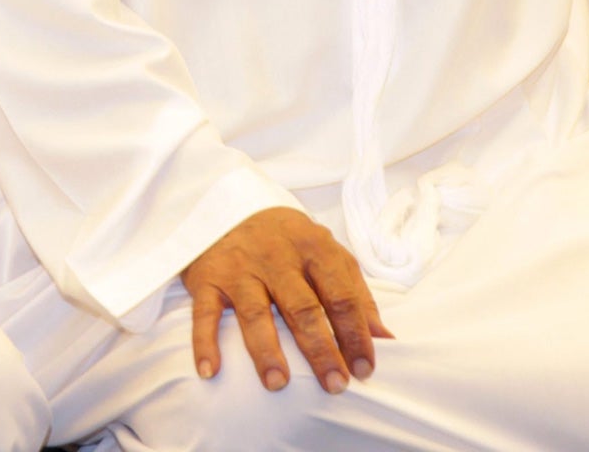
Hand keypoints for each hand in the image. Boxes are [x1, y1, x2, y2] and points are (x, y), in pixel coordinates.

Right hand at [183, 207, 389, 394]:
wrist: (226, 203)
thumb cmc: (285, 238)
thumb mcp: (326, 251)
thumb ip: (355, 292)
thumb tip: (383, 337)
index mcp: (313, 248)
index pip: (340, 295)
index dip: (355, 334)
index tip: (364, 369)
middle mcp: (276, 257)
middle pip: (302, 307)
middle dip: (320, 349)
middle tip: (334, 385)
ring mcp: (240, 267)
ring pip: (255, 312)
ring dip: (266, 350)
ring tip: (278, 383)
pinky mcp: (208, 277)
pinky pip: (204, 312)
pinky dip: (205, 341)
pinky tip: (211, 370)